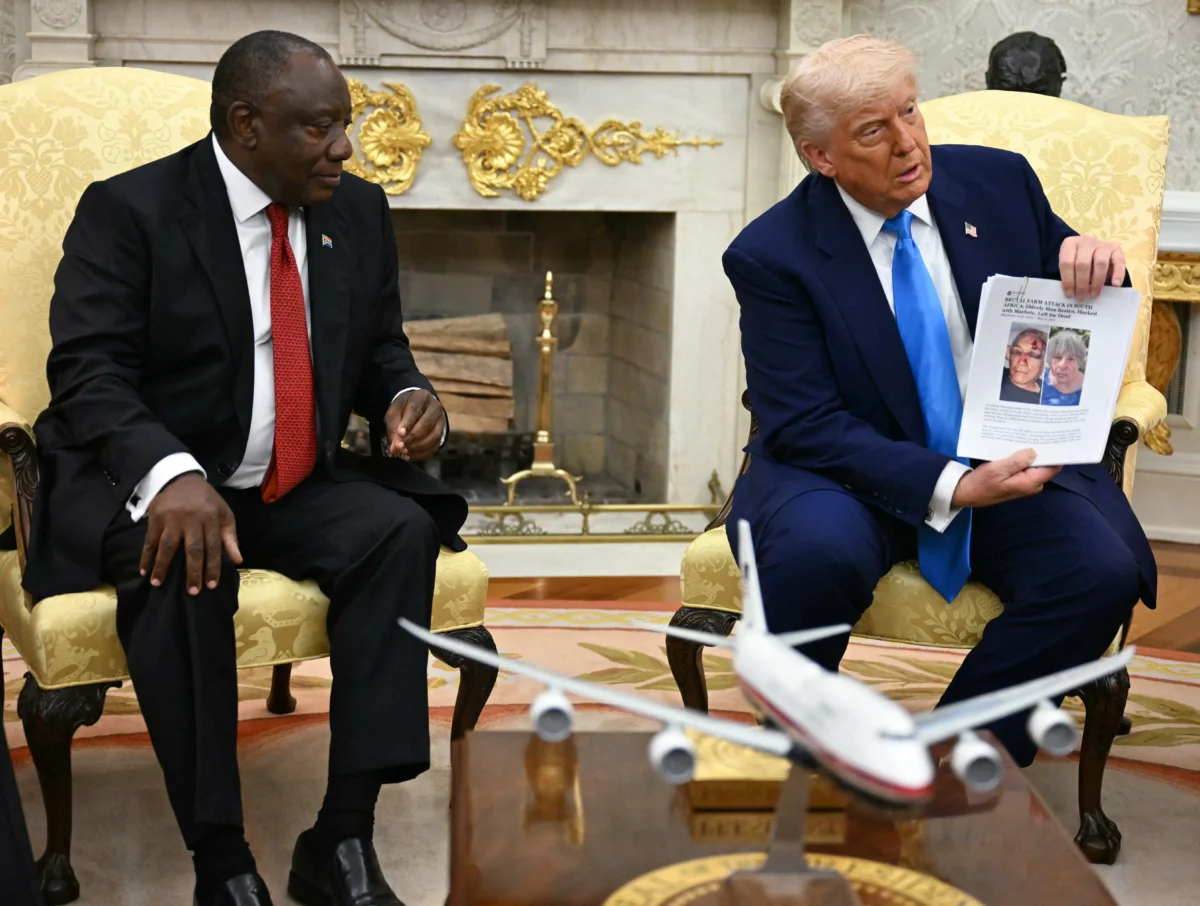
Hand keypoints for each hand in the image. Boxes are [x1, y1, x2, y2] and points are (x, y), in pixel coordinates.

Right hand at [139, 473, 241, 594]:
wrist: (181, 478)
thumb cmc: (206, 500)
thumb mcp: (224, 513)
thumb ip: (230, 537)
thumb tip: (238, 560)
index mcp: (211, 519)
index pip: (214, 547)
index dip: (213, 567)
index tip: (211, 585)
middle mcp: (192, 520)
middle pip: (192, 549)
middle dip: (193, 571)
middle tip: (192, 591)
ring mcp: (172, 519)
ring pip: (168, 546)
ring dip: (162, 566)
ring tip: (158, 584)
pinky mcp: (155, 518)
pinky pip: (150, 540)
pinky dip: (146, 556)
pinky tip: (144, 571)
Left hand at [384, 389, 444, 461]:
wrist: (417, 408)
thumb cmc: (404, 410)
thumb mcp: (394, 413)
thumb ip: (393, 428)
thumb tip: (395, 447)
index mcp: (421, 397)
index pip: (415, 410)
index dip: (407, 423)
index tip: (400, 434)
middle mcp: (435, 407)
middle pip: (426, 424)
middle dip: (412, 437)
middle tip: (400, 447)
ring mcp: (441, 421)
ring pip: (433, 436)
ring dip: (417, 447)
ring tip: (404, 452)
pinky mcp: (442, 433)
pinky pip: (435, 446)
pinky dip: (422, 453)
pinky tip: (410, 455)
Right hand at [949, 448, 1061, 508]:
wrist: (968, 493)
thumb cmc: (981, 483)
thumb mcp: (997, 469)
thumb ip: (1017, 461)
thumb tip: (1034, 452)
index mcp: (1029, 483)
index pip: (1052, 467)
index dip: (1056, 453)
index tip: (1055, 438)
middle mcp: (1032, 485)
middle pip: (1045, 465)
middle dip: (1043, 451)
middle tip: (1038, 433)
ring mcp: (1026, 484)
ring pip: (1035, 466)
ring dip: (1031, 453)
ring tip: (1027, 437)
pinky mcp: (1019, 481)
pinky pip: (1027, 468)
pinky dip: (1024, 458)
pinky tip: (1018, 448)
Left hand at [1059, 235, 1125, 298]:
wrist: (1091, 250)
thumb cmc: (1076, 260)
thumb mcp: (1069, 265)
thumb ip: (1069, 275)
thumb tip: (1071, 293)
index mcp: (1070, 244)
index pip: (1067, 263)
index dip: (1068, 280)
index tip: (1069, 294)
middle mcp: (1086, 241)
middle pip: (1083, 264)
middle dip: (1082, 284)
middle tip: (1082, 297)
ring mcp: (1101, 243)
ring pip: (1100, 263)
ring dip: (1097, 282)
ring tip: (1094, 294)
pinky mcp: (1115, 248)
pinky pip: (1118, 261)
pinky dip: (1118, 274)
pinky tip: (1115, 285)